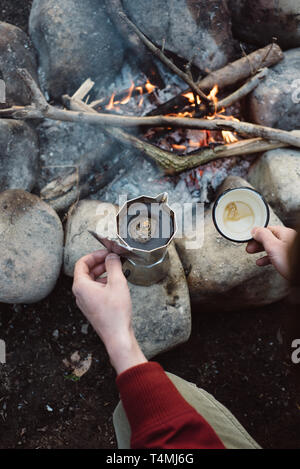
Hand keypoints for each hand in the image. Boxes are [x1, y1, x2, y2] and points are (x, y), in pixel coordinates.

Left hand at [72, 250, 146, 373]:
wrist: (117, 336)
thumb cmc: (115, 313)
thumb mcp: (117, 283)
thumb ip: (113, 266)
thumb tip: (112, 256)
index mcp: (81, 286)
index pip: (82, 263)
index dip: (95, 255)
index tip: (106, 253)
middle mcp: (80, 293)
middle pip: (86, 271)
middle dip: (100, 263)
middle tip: (113, 259)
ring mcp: (85, 301)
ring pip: (91, 281)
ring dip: (103, 273)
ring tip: (117, 270)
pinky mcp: (92, 307)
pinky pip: (95, 290)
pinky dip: (104, 283)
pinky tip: (116, 284)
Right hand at [246, 226, 296, 278]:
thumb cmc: (291, 262)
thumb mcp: (273, 246)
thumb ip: (263, 236)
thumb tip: (255, 230)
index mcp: (285, 233)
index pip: (267, 229)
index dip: (256, 234)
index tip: (248, 239)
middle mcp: (288, 240)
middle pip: (269, 237)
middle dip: (257, 242)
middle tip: (249, 247)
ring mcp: (289, 249)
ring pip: (272, 246)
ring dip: (261, 250)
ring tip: (252, 253)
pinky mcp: (289, 259)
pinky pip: (276, 255)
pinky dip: (267, 258)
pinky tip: (262, 262)